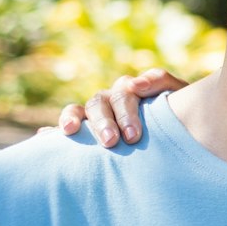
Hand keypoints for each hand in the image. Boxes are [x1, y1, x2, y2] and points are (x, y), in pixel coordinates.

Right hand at [55, 69, 189, 146]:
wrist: (180, 135)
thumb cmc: (182, 117)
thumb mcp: (180, 97)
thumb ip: (163, 84)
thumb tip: (135, 83)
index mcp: (132, 90)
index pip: (125, 94)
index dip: (127, 113)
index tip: (133, 135)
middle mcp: (111, 99)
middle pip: (101, 103)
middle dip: (105, 122)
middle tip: (112, 142)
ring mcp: (96, 113)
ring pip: (80, 109)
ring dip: (74, 118)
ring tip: (71, 131)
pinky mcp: (84, 129)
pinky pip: (65, 125)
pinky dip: (54, 130)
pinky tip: (44, 135)